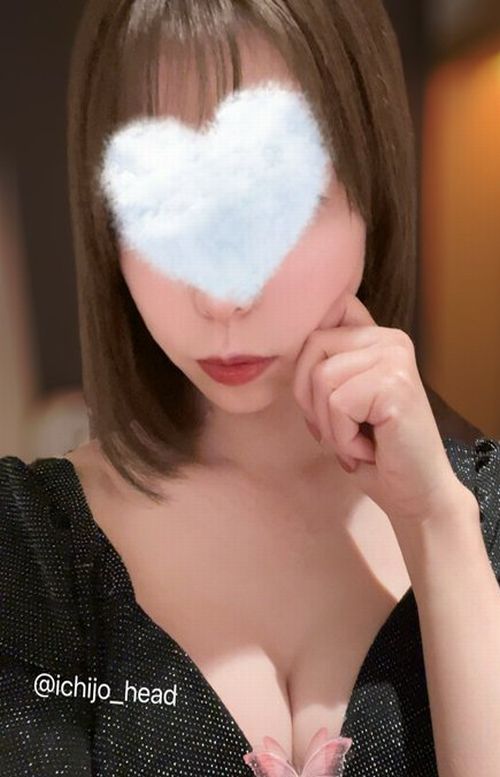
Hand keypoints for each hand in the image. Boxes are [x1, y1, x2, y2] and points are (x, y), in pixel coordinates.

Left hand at [293, 292, 469, 527]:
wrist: (416, 494)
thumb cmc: (374, 451)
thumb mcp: (341, 400)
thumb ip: (324, 366)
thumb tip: (280, 345)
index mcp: (377, 337)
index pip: (330, 309)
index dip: (310, 346)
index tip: (320, 388)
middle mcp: (390, 339)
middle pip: (312, 345)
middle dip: (311, 398)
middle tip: (341, 430)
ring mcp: (395, 358)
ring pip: (321, 377)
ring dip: (330, 424)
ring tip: (358, 441)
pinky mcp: (395, 384)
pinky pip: (338, 403)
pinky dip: (344, 438)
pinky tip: (369, 449)